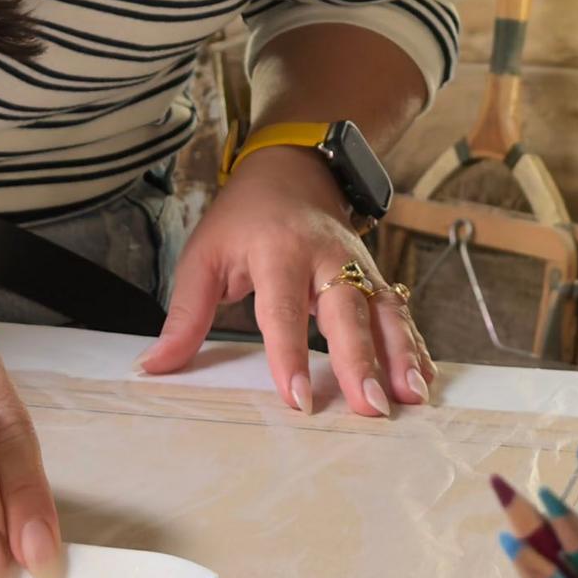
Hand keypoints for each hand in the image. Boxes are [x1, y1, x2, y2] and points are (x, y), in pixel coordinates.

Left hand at [138, 147, 432, 417]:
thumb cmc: (243, 219)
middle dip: (361, 360)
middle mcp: (326, 256)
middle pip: (348, 310)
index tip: (298, 399)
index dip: (290, 355)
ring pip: (385, 311)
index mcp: (277, 250)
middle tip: (370, 407)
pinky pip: (399, 312)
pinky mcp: (375, 277)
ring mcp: (358, 265)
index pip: (283, 309)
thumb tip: (154, 367)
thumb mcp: (203, 256)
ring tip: (412, 398)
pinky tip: (424, 379)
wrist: (292, 169)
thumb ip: (184, 315)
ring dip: (401, 355)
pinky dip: (414, 345)